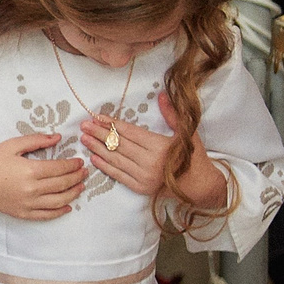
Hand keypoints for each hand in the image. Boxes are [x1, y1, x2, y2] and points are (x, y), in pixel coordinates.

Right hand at [0, 131, 85, 219]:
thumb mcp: (12, 145)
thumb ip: (36, 140)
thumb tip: (57, 137)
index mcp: (30, 170)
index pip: (60, 168)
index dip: (73, 165)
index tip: (80, 162)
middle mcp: (32, 189)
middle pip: (63, 184)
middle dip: (77, 178)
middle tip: (84, 172)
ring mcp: (28, 203)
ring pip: (59, 201)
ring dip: (73, 194)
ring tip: (80, 187)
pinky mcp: (22, 213)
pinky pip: (46, 215)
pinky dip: (60, 212)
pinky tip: (67, 207)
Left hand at [87, 94, 227, 208]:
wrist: (199, 185)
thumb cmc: (193, 156)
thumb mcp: (186, 133)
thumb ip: (172, 114)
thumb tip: (162, 95)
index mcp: (160, 146)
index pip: (130, 132)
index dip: (112, 124)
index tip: (97, 117)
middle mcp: (150, 162)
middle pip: (119, 144)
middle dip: (99, 134)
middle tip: (84, 125)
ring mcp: (144, 176)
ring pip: (115, 159)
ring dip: (97, 148)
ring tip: (84, 139)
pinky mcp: (140, 188)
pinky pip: (118, 175)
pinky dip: (104, 166)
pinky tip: (94, 157)